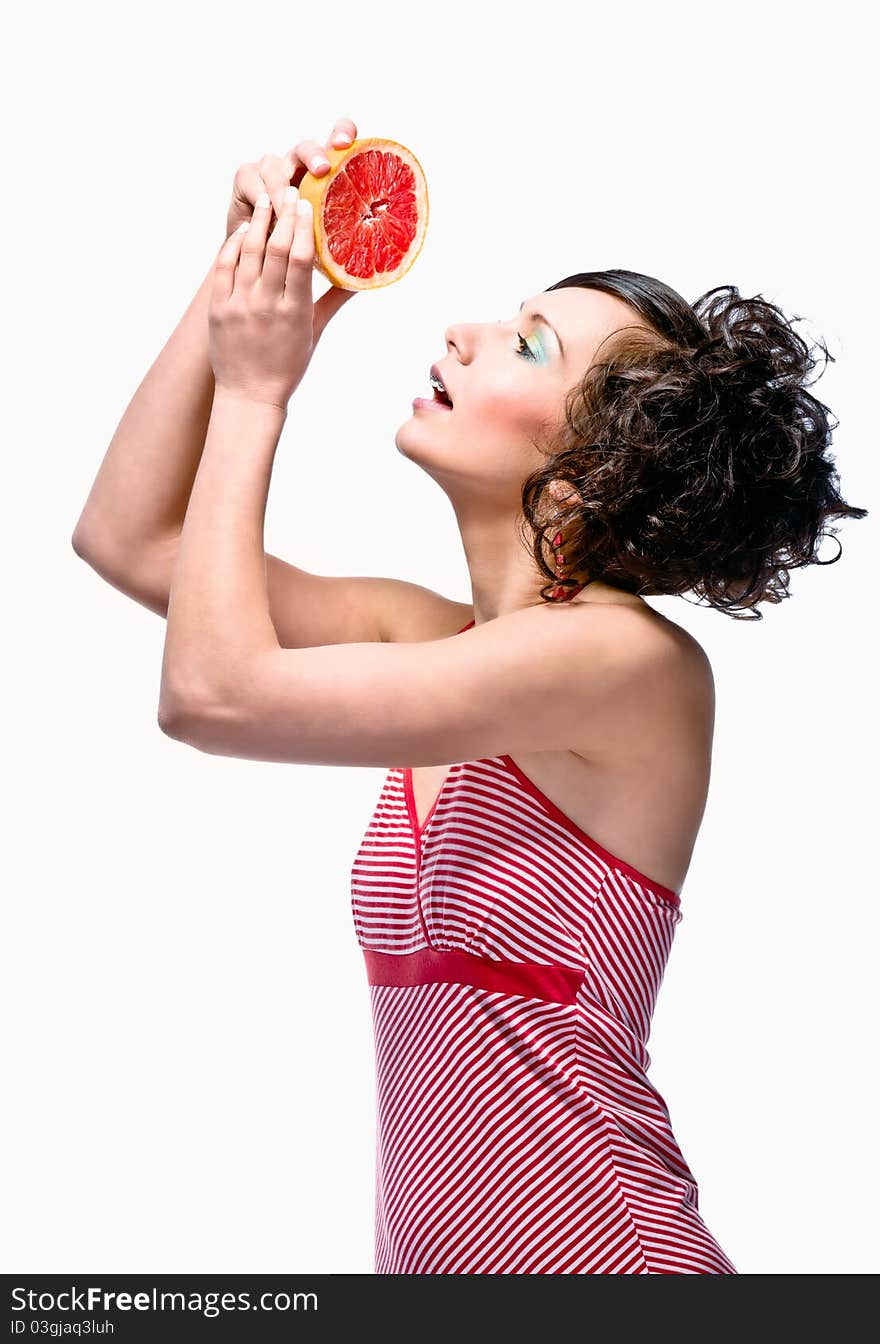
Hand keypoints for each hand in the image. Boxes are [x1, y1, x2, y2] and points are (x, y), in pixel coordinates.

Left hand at [209, 188, 321, 410]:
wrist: (249, 396)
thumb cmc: (287, 367)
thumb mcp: (314, 334)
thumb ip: (333, 301)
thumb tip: (358, 279)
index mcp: (294, 312)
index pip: (299, 259)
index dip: (303, 227)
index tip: (306, 204)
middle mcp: (266, 305)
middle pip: (275, 248)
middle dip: (282, 215)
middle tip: (289, 190)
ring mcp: (239, 305)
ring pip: (248, 252)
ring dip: (258, 222)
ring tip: (266, 200)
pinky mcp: (218, 308)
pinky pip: (224, 266)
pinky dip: (234, 244)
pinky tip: (245, 230)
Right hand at [225, 118, 356, 237]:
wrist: (259, 259)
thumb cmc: (295, 247)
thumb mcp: (323, 240)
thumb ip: (340, 233)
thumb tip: (365, 250)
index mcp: (321, 172)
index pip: (336, 139)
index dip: (342, 132)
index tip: (346, 143)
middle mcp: (297, 163)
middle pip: (306, 148)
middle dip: (315, 155)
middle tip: (323, 170)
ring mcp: (271, 167)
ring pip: (277, 166)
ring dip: (285, 188)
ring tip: (293, 205)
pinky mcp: (247, 175)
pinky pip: (253, 180)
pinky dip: (263, 198)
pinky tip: (269, 211)